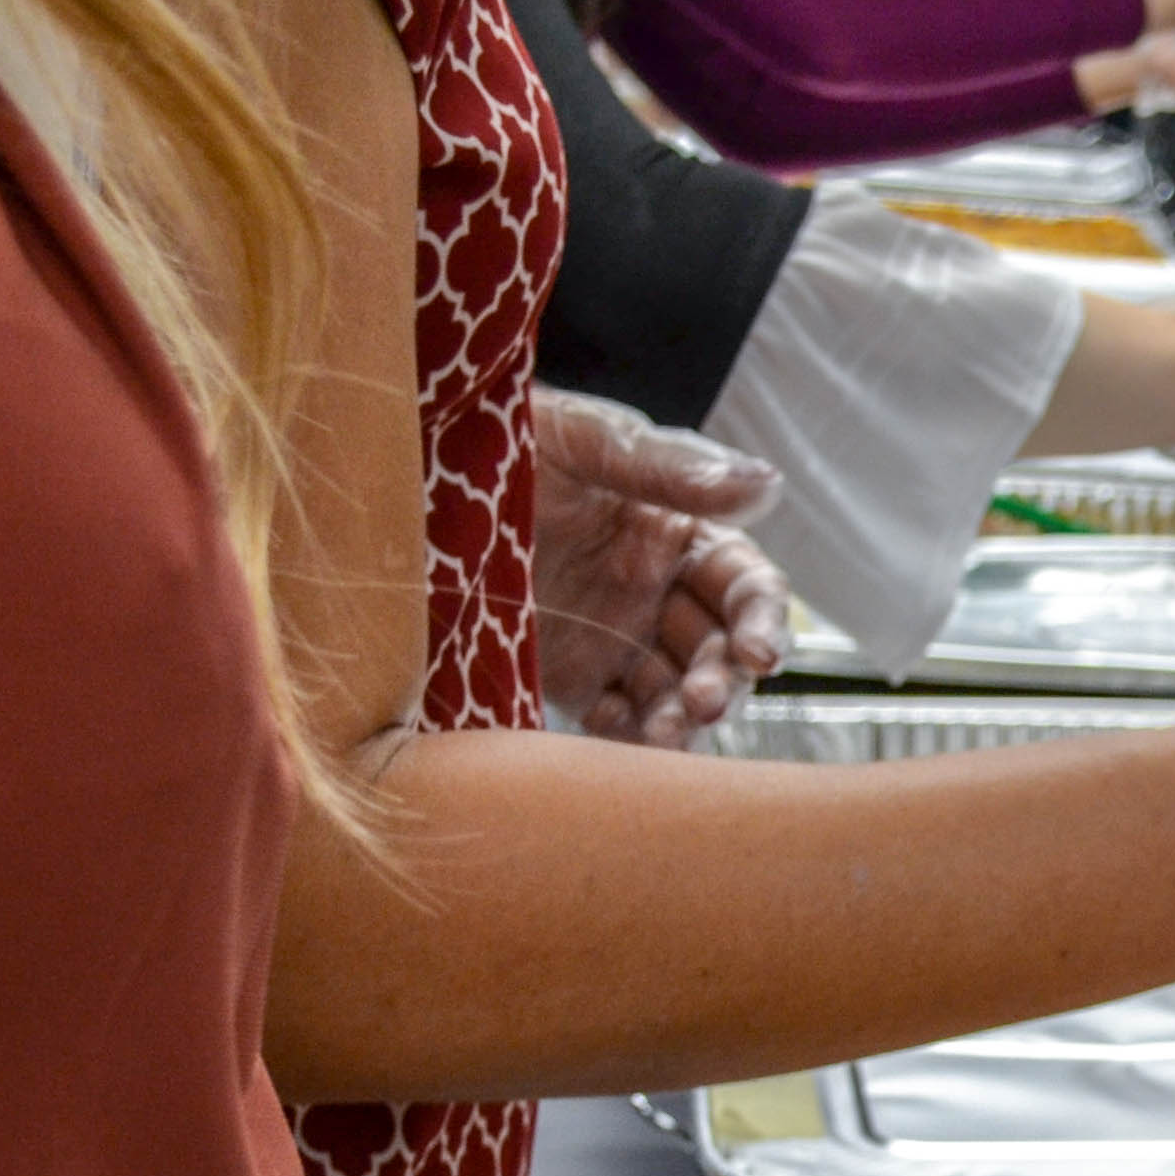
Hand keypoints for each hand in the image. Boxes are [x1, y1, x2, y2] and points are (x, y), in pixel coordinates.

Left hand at [527, 391, 794, 748]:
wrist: (407, 472)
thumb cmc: (501, 438)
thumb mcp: (586, 440)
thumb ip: (672, 469)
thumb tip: (767, 484)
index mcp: (675, 532)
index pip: (744, 586)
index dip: (764, 620)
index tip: (760, 653)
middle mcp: (654, 590)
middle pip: (716, 650)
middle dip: (722, 680)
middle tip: (703, 703)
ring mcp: (613, 636)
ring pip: (672, 691)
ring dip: (682, 718)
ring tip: (671, 735)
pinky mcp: (569, 674)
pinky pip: (614, 716)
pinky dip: (627, 736)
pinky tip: (622, 737)